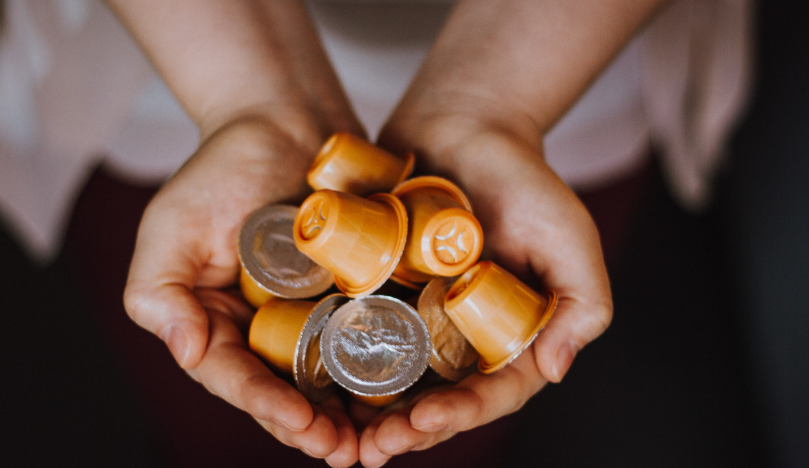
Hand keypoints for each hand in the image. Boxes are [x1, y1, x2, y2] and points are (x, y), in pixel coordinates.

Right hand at [123, 114, 359, 466]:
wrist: (283, 120)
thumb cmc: (219, 170)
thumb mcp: (170, 227)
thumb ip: (159, 293)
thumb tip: (186, 352)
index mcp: (218, 324)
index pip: (238, 378)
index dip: (267, 406)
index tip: (300, 425)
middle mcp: (266, 329)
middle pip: (288, 391)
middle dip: (314, 427)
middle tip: (345, 452)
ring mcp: (313, 313)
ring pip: (332, 377)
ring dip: (352, 414)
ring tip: (376, 442)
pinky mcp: (354, 292)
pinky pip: (370, 335)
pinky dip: (385, 367)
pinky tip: (407, 391)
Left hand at [357, 102, 612, 466]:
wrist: (464, 125)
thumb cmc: (524, 179)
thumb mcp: (570, 238)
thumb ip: (584, 304)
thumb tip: (556, 369)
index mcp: (509, 335)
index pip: (489, 393)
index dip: (458, 416)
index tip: (422, 422)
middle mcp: (461, 334)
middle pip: (435, 398)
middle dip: (405, 431)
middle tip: (371, 450)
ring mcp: (418, 314)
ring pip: (392, 378)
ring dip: (366, 414)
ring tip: (337, 436)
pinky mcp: (381, 288)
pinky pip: (359, 332)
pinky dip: (339, 362)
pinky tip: (313, 382)